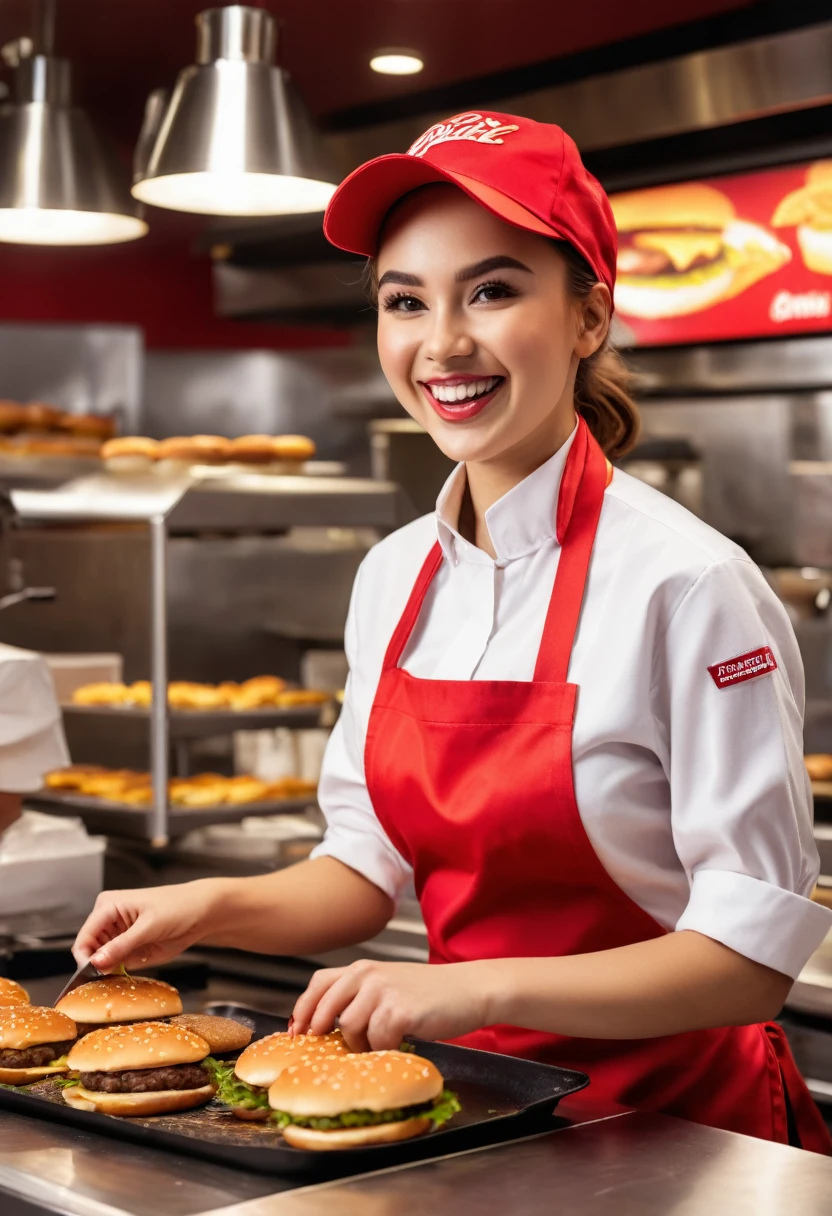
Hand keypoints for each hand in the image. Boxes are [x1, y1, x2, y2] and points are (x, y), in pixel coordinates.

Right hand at [72, 879, 223, 970]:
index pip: (84, 937)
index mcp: (107, 906)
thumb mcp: (148, 927)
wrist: (199, 913)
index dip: (84, 958)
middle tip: (109, 979)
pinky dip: (118, 972)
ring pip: (100, 960)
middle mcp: (108, 921)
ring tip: (122, 974)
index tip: (93, 975)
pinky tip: (129, 971)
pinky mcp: (127, 948)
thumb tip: (95, 962)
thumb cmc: (177, 908)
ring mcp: (117, 936)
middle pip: (88, 951)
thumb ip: (121, 946)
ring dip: (107, 971)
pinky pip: (115, 965)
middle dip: (96, 967)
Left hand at [291, 958, 496, 1051]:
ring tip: (384, 1043)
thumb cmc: (432, 993)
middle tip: (334, 1051)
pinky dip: (386, 1049)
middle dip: (325, 1035)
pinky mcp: (399, 1011)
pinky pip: (378, 1041)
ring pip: (351, 1029)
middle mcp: (368, 974)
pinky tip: (401, 1042)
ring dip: (363, 1045)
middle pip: (327, 1010)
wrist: (470, 989)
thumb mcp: (390, 984)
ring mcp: (382, 991)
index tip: (297, 1031)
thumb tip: (331, 1028)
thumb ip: (362, 996)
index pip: (319, 983)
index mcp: (363, 968)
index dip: (304, 1008)